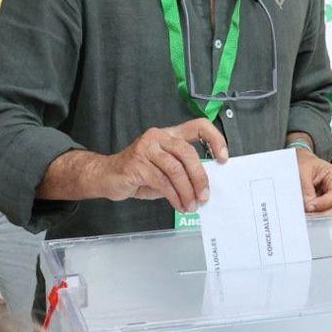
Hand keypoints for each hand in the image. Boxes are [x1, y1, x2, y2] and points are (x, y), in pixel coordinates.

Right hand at [98, 118, 229, 212]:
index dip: (215, 139)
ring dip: (187, 191)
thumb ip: (183, 172)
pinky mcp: (137, 164)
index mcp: (170, 134)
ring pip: (175, 169)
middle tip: (204, 196)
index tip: (223, 158)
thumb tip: (204, 188)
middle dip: (199, 177)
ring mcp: (146, 148)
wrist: (107, 176)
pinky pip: (162, 182)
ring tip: (191, 205)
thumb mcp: (166, 170)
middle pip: (188, 152)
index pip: (198, 126)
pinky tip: (178, 205)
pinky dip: (174, 196)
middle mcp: (159, 137)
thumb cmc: (139, 173)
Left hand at [295, 146, 331, 214]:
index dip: (324, 203)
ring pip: (330, 213)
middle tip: (307, 216)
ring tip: (304, 216)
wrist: (302, 163)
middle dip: (322, 214)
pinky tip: (305, 215)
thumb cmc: (305, 163)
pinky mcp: (324, 204)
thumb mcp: (303, 171)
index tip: (311, 207)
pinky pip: (322, 213)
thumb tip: (309, 206)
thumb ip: (306, 188)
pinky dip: (314, 215)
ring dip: (318, 216)